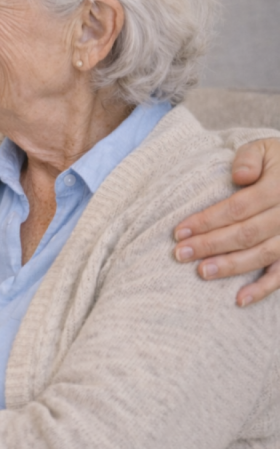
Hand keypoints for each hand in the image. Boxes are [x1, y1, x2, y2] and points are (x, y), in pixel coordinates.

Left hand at [174, 138, 279, 305]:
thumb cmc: (279, 161)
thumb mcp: (265, 148)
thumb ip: (249, 158)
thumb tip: (240, 176)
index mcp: (278, 187)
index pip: (238, 208)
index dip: (207, 221)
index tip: (178, 231)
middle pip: (246, 233)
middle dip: (211, 245)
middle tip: (180, 254)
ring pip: (263, 254)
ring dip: (231, 266)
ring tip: (201, 272)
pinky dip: (264, 289)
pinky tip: (240, 299)